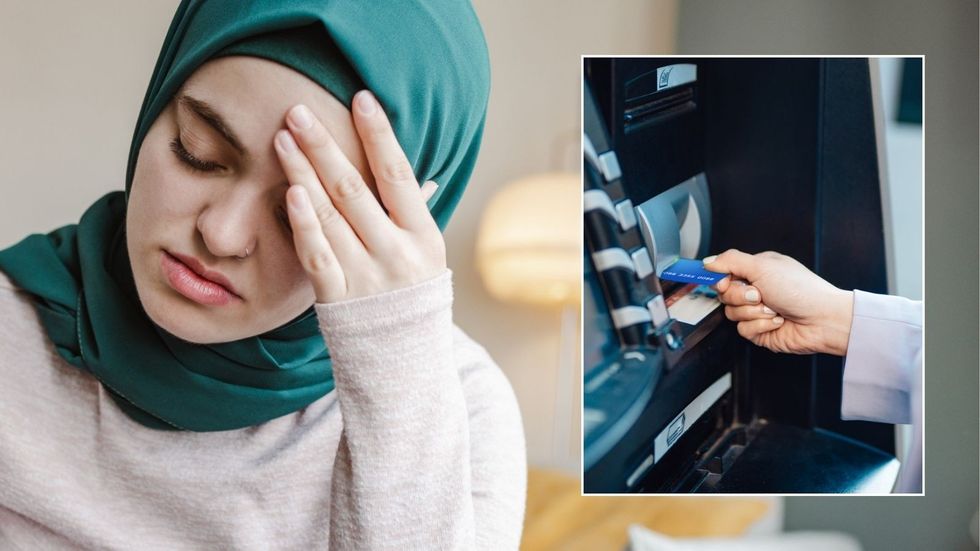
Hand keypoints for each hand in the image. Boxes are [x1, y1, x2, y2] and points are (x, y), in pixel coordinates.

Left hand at [274, 90, 444, 302]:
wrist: (405, 366)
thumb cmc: (414, 301)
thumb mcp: (427, 258)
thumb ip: (416, 216)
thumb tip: (421, 178)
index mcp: (424, 238)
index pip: (399, 176)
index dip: (380, 136)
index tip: (361, 99)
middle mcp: (397, 255)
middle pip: (355, 190)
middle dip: (325, 147)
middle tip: (298, 112)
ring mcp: (367, 278)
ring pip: (331, 216)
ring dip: (304, 172)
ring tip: (284, 139)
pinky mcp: (338, 299)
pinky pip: (318, 256)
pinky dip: (304, 223)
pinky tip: (291, 192)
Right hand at [704, 249, 854, 355]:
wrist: (823, 320)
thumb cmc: (802, 290)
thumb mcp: (763, 266)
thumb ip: (731, 261)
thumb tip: (708, 261)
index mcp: (757, 270)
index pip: (724, 273)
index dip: (720, 279)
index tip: (724, 282)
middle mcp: (756, 289)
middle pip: (724, 294)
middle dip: (741, 296)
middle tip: (759, 294)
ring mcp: (757, 311)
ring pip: (732, 313)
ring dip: (754, 312)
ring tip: (774, 308)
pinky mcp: (760, 331)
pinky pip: (743, 330)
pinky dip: (760, 326)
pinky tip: (777, 321)